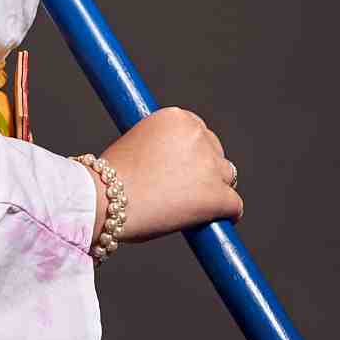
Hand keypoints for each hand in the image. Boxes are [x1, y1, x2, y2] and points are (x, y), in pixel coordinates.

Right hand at [93, 108, 242, 244]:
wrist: (104, 201)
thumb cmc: (109, 180)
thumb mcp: (134, 144)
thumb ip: (159, 147)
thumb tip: (174, 167)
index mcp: (176, 117)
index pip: (198, 131)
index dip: (191, 152)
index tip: (183, 168)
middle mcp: (197, 134)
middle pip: (215, 152)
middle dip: (204, 169)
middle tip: (185, 189)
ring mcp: (209, 165)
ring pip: (226, 177)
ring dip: (215, 189)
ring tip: (196, 207)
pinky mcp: (217, 195)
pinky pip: (234, 205)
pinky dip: (227, 214)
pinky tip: (217, 221)